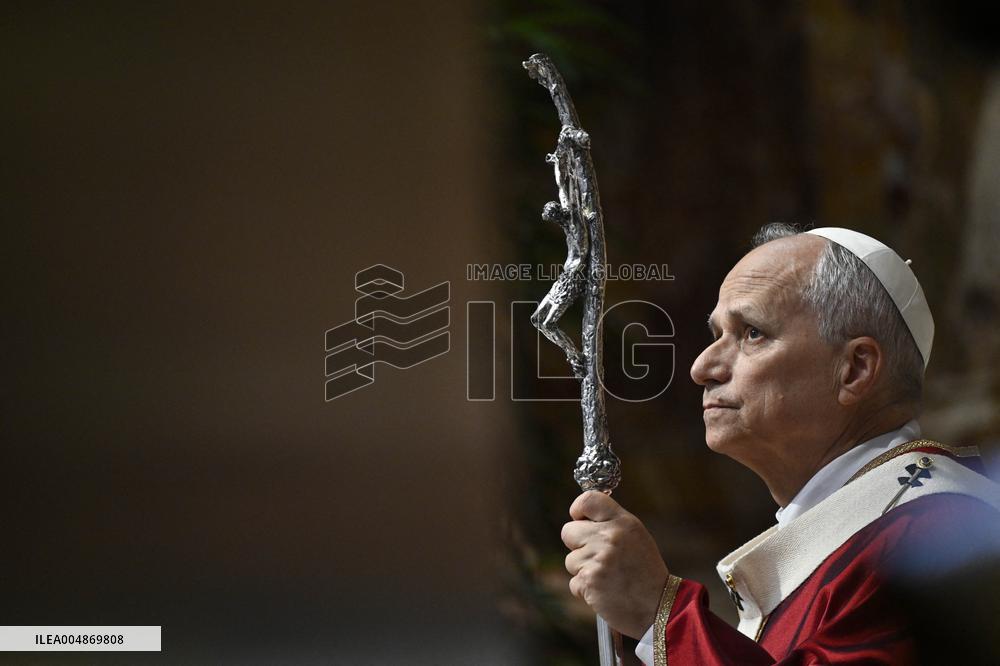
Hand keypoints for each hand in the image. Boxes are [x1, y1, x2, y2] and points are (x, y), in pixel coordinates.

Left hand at [561, 490, 668, 638]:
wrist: (658, 607)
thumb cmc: (645, 571)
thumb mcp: (636, 537)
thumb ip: (611, 523)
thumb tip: (580, 517)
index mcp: (623, 523)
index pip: (588, 500)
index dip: (578, 509)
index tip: (580, 519)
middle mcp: (609, 537)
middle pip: (568, 531)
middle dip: (578, 545)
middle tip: (598, 557)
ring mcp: (598, 559)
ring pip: (570, 560)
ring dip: (583, 571)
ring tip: (608, 577)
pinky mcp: (589, 581)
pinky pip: (573, 582)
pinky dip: (585, 590)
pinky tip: (605, 591)